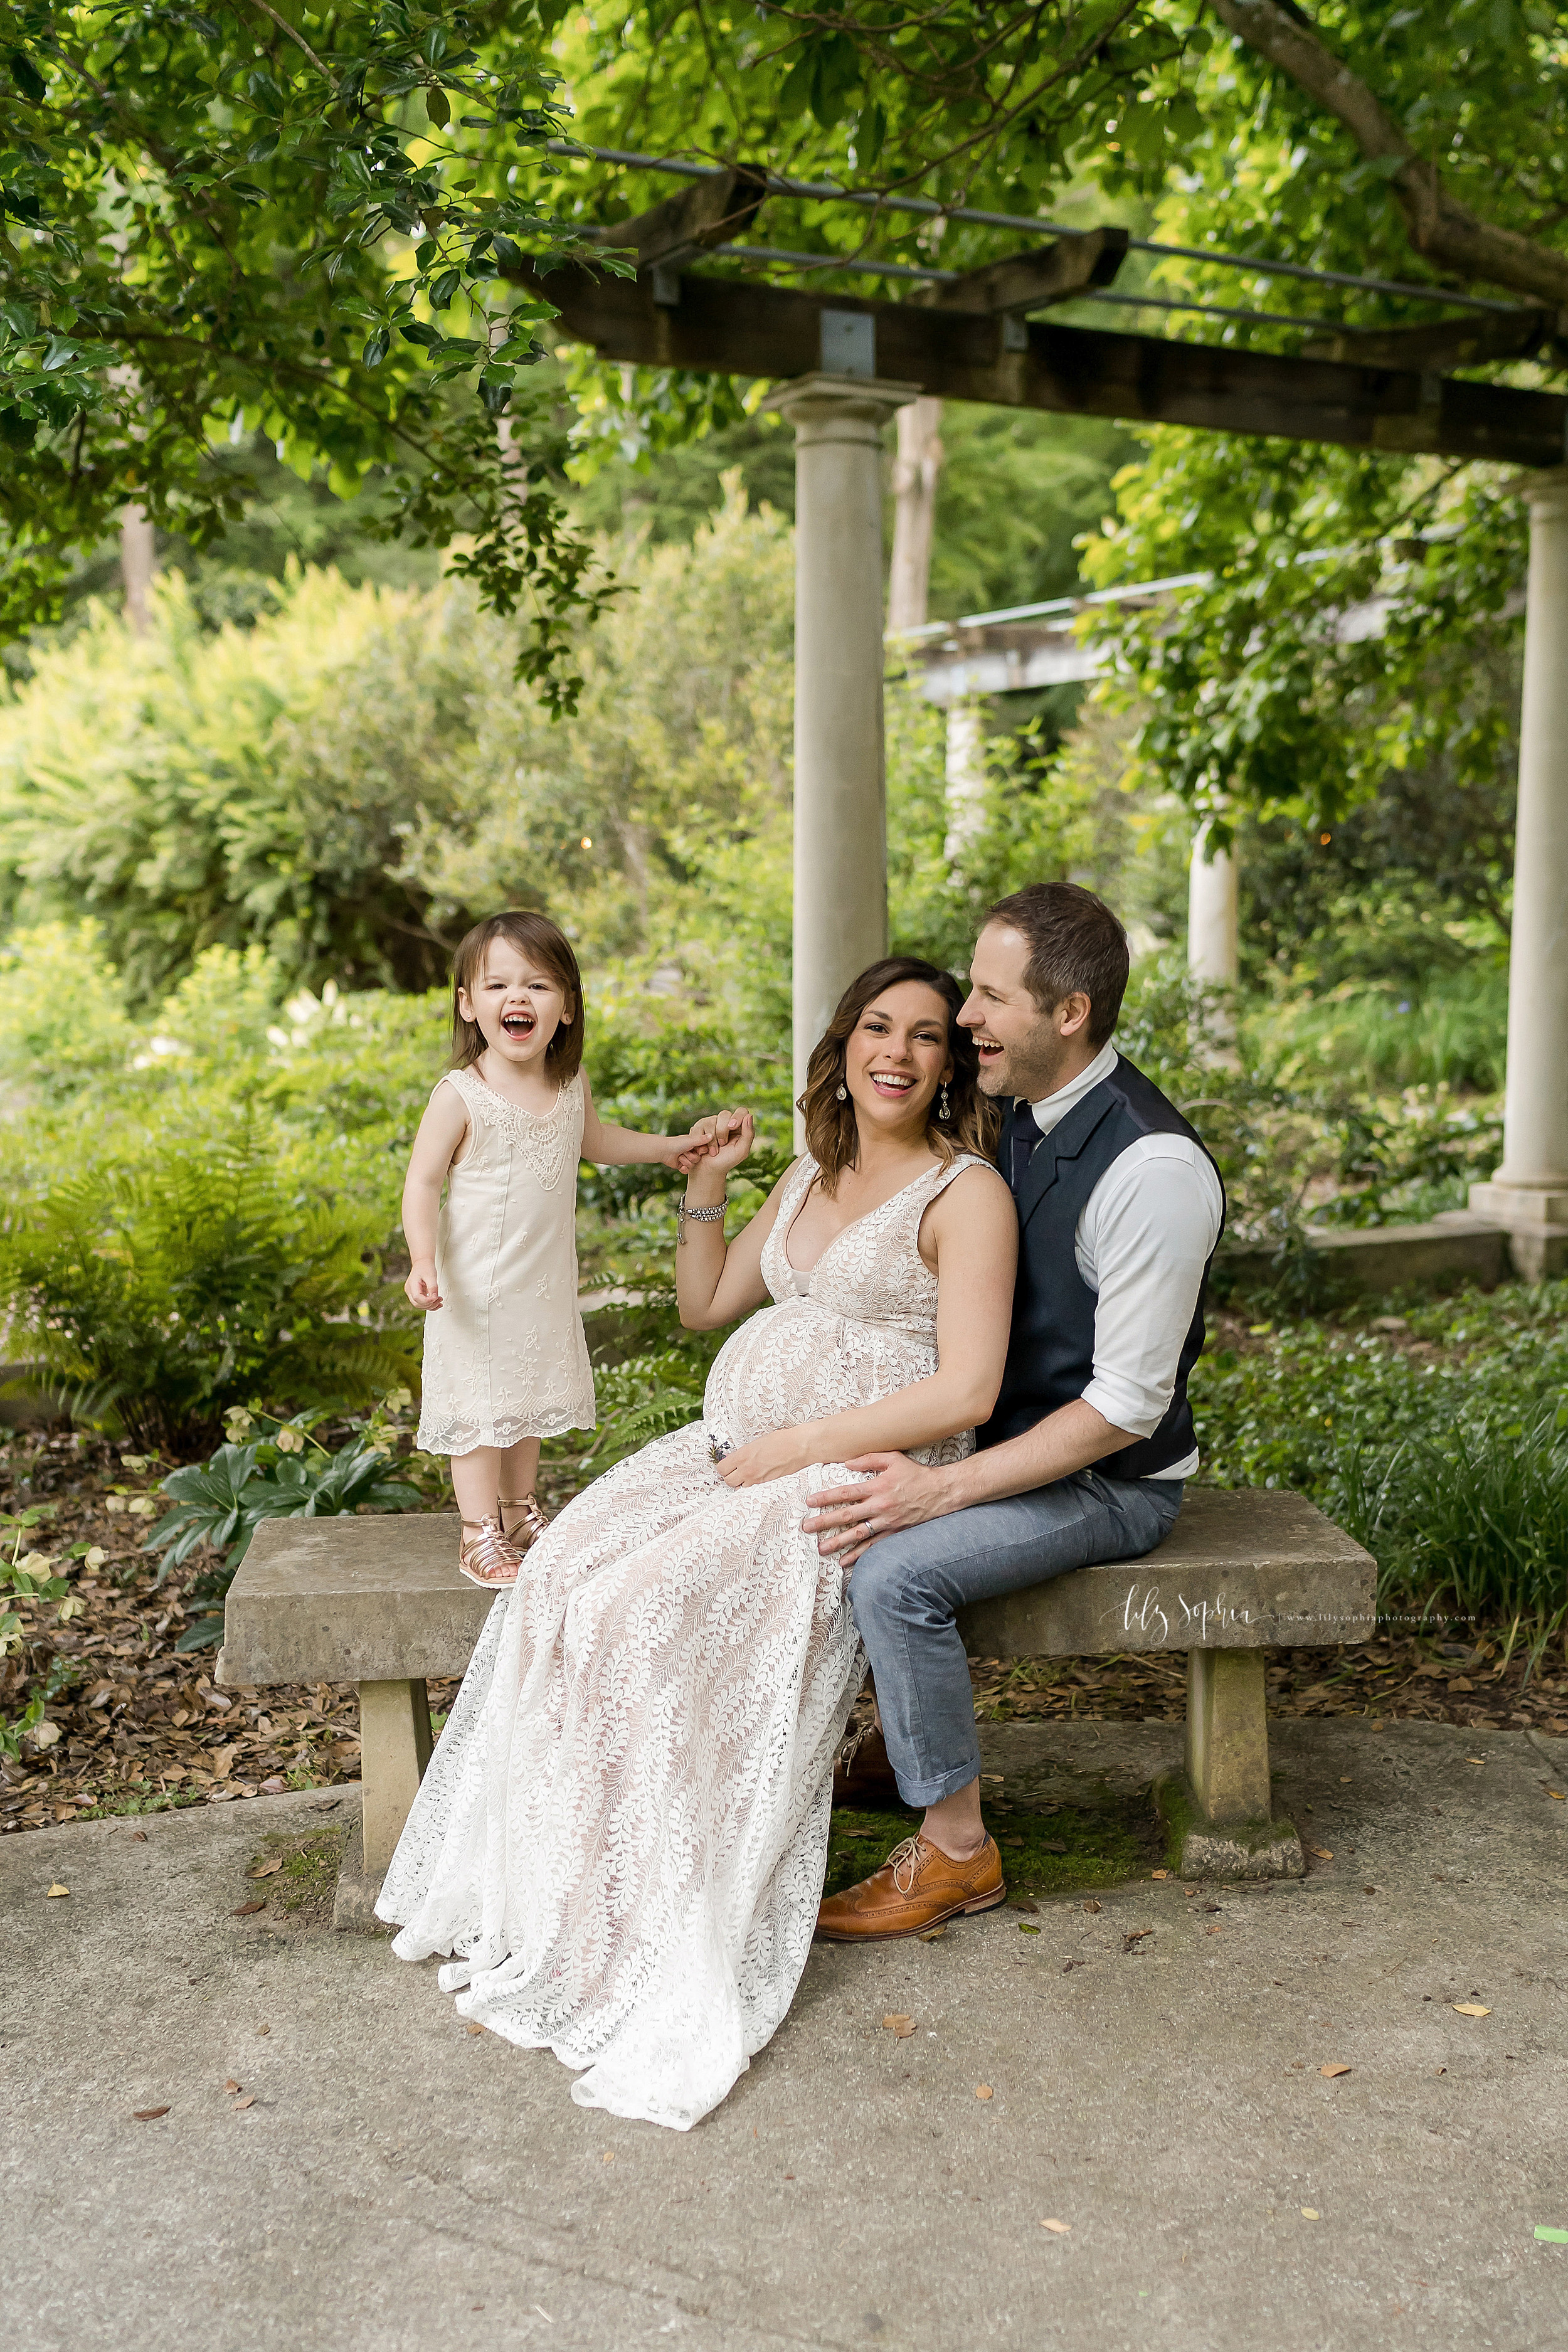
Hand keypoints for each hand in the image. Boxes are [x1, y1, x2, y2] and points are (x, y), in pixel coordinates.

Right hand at [404, 1261, 441, 1310]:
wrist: (422, 1263)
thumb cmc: (425, 1267)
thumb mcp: (431, 1276)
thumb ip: (433, 1287)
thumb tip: (435, 1297)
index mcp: (411, 1285)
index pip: (417, 1298)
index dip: (428, 1300)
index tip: (437, 1297)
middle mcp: (409, 1291)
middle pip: (418, 1304)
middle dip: (430, 1304)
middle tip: (439, 1299)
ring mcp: (412, 1293)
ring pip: (420, 1305)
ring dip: (431, 1305)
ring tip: (439, 1300)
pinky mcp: (416, 1294)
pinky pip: (422, 1303)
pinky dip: (430, 1304)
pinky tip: (437, 1302)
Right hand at [671, 1108, 752, 1176]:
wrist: (709, 1169)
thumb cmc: (727, 1160)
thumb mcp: (741, 1150)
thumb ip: (748, 1134)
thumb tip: (749, 1115)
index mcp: (739, 1126)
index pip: (741, 1111)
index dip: (737, 1116)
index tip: (732, 1127)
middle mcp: (726, 1121)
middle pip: (724, 1114)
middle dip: (722, 1131)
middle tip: (722, 1144)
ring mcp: (712, 1122)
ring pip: (710, 1121)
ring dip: (711, 1139)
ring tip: (713, 1151)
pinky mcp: (700, 1127)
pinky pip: (699, 1127)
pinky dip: (701, 1140)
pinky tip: (703, 1149)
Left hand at [715, 1423, 813, 1487]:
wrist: (800, 1448)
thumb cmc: (782, 1441)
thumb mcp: (757, 1443)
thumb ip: (745, 1453)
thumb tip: (738, 1459)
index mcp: (743, 1456)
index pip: (721, 1469)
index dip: (724, 1468)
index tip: (729, 1466)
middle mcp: (747, 1470)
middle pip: (728, 1481)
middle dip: (732, 1476)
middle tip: (738, 1471)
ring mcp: (757, 1480)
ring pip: (740, 1488)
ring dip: (743, 1483)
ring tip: (751, 1475)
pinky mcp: (767, 1486)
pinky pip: (754, 1491)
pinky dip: (754, 1487)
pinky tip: (760, 1479)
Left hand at [802, 1452, 952, 1563]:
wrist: (941, 1492)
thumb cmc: (915, 1473)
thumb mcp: (893, 1459)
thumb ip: (869, 1459)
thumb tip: (847, 1463)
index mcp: (877, 1487)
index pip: (845, 1493)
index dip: (826, 1498)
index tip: (810, 1502)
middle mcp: (879, 1506)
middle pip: (846, 1516)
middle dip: (824, 1522)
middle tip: (806, 1528)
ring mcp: (887, 1522)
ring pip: (858, 1534)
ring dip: (838, 1543)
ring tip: (821, 1549)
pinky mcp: (894, 1532)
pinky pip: (874, 1546)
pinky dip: (859, 1555)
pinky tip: (845, 1561)